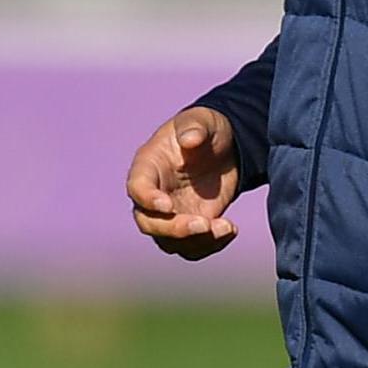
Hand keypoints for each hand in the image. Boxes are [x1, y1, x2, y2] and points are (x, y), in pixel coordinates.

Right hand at [125, 106, 241, 260]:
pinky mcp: (191, 226)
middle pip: (149, 223)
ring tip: (225, 227)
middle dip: (174, 229)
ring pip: (170, 242)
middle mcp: (154, 195)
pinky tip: (230, 229)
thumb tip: (190, 140)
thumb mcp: (202, 120)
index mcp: (149, 166)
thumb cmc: (205, 129)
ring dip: (196, 241)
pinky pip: (193, 246)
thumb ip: (194, 127)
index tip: (168, 206)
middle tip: (204, 225)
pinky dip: (211, 245)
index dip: (147, 200)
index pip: (137, 188)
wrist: (223, 147)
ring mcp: (171, 214)